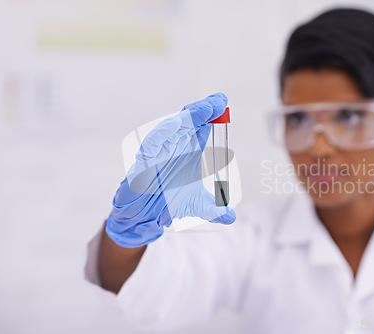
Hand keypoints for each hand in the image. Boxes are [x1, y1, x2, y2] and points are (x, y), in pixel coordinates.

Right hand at [106, 93, 235, 247]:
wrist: (142, 218)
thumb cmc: (166, 203)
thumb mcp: (196, 206)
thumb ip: (215, 210)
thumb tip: (231, 218)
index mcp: (188, 152)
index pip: (201, 127)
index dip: (212, 114)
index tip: (223, 104)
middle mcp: (174, 148)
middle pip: (189, 122)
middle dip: (204, 110)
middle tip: (219, 101)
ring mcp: (158, 153)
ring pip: (172, 129)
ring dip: (188, 118)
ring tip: (205, 109)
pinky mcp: (142, 163)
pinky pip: (151, 144)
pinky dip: (162, 133)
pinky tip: (175, 123)